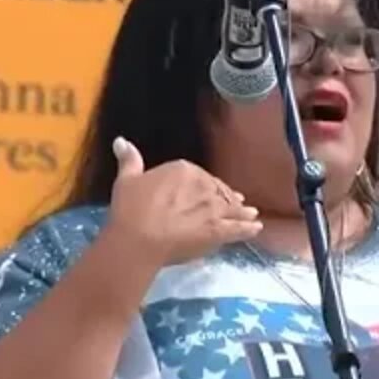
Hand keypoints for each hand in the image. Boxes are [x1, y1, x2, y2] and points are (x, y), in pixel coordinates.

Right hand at [105, 137, 261, 265]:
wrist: (138, 238)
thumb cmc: (130, 209)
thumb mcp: (127, 180)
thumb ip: (129, 160)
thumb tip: (121, 140)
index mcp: (184, 170)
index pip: (199, 175)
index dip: (205, 185)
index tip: (207, 191)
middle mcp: (204, 186)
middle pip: (218, 191)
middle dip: (226, 198)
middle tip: (236, 203)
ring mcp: (214, 209)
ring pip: (232, 208)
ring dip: (242, 211)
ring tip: (252, 213)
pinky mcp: (218, 231)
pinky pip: (238, 228)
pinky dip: (249, 228)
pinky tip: (257, 227)